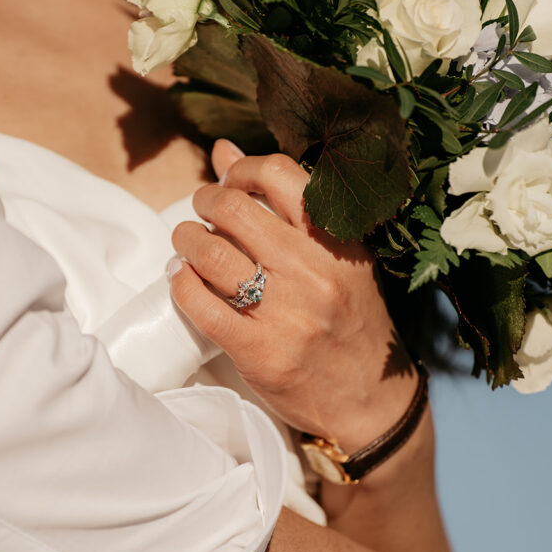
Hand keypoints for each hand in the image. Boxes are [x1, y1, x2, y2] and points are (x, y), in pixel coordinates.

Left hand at [170, 141, 419, 452]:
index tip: (227, 183)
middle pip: (234, 211)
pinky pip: (201, 306)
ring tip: (186, 245)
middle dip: (204, 204)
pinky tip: (181, 278)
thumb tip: (223, 152)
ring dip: (185, 241)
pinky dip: (181, 285)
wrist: (370, 400)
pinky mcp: (259, 351)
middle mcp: (314, 271)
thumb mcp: (336, 258)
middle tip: (200, 214)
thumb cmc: (350, 322)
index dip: (239, 171)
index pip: (279, 174)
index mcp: (337, 241)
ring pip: (211, 255)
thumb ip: (283, 205)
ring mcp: (287, 313)